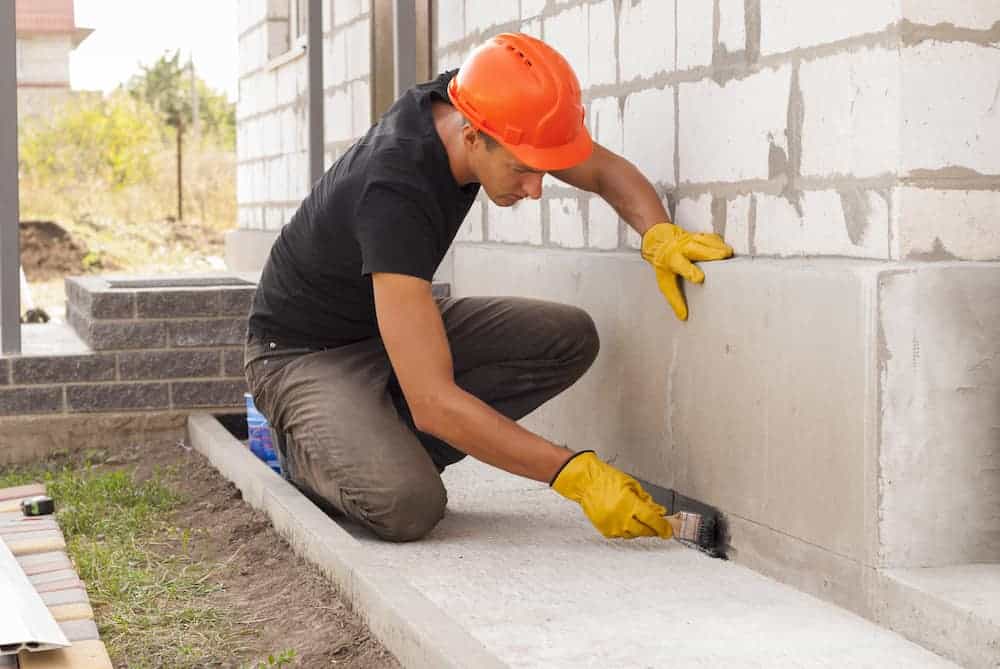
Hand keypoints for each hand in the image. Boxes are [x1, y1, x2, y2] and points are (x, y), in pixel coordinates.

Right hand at [551, 451, 672, 538]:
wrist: (586, 482)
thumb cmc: (607, 479)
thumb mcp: (632, 485)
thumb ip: (646, 500)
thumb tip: (658, 511)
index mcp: (630, 504)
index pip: (653, 520)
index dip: (663, 527)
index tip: (668, 530)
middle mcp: (621, 517)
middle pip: (644, 531)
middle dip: (653, 529)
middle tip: (657, 525)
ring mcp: (612, 525)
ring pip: (633, 534)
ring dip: (639, 529)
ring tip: (638, 519)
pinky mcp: (605, 530)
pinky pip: (621, 535)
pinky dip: (626, 529)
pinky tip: (626, 520)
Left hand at [641, 222, 732, 320]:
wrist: (659, 241)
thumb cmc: (663, 262)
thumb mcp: (665, 282)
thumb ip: (674, 299)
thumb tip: (683, 315)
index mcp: (672, 260)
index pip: (681, 266)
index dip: (690, 271)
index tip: (699, 278)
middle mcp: (682, 249)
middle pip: (697, 249)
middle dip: (711, 253)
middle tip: (724, 257)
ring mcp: (691, 240)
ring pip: (706, 241)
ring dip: (718, 246)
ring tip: (729, 253)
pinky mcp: (699, 236)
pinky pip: (711, 238)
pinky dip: (719, 242)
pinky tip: (726, 247)